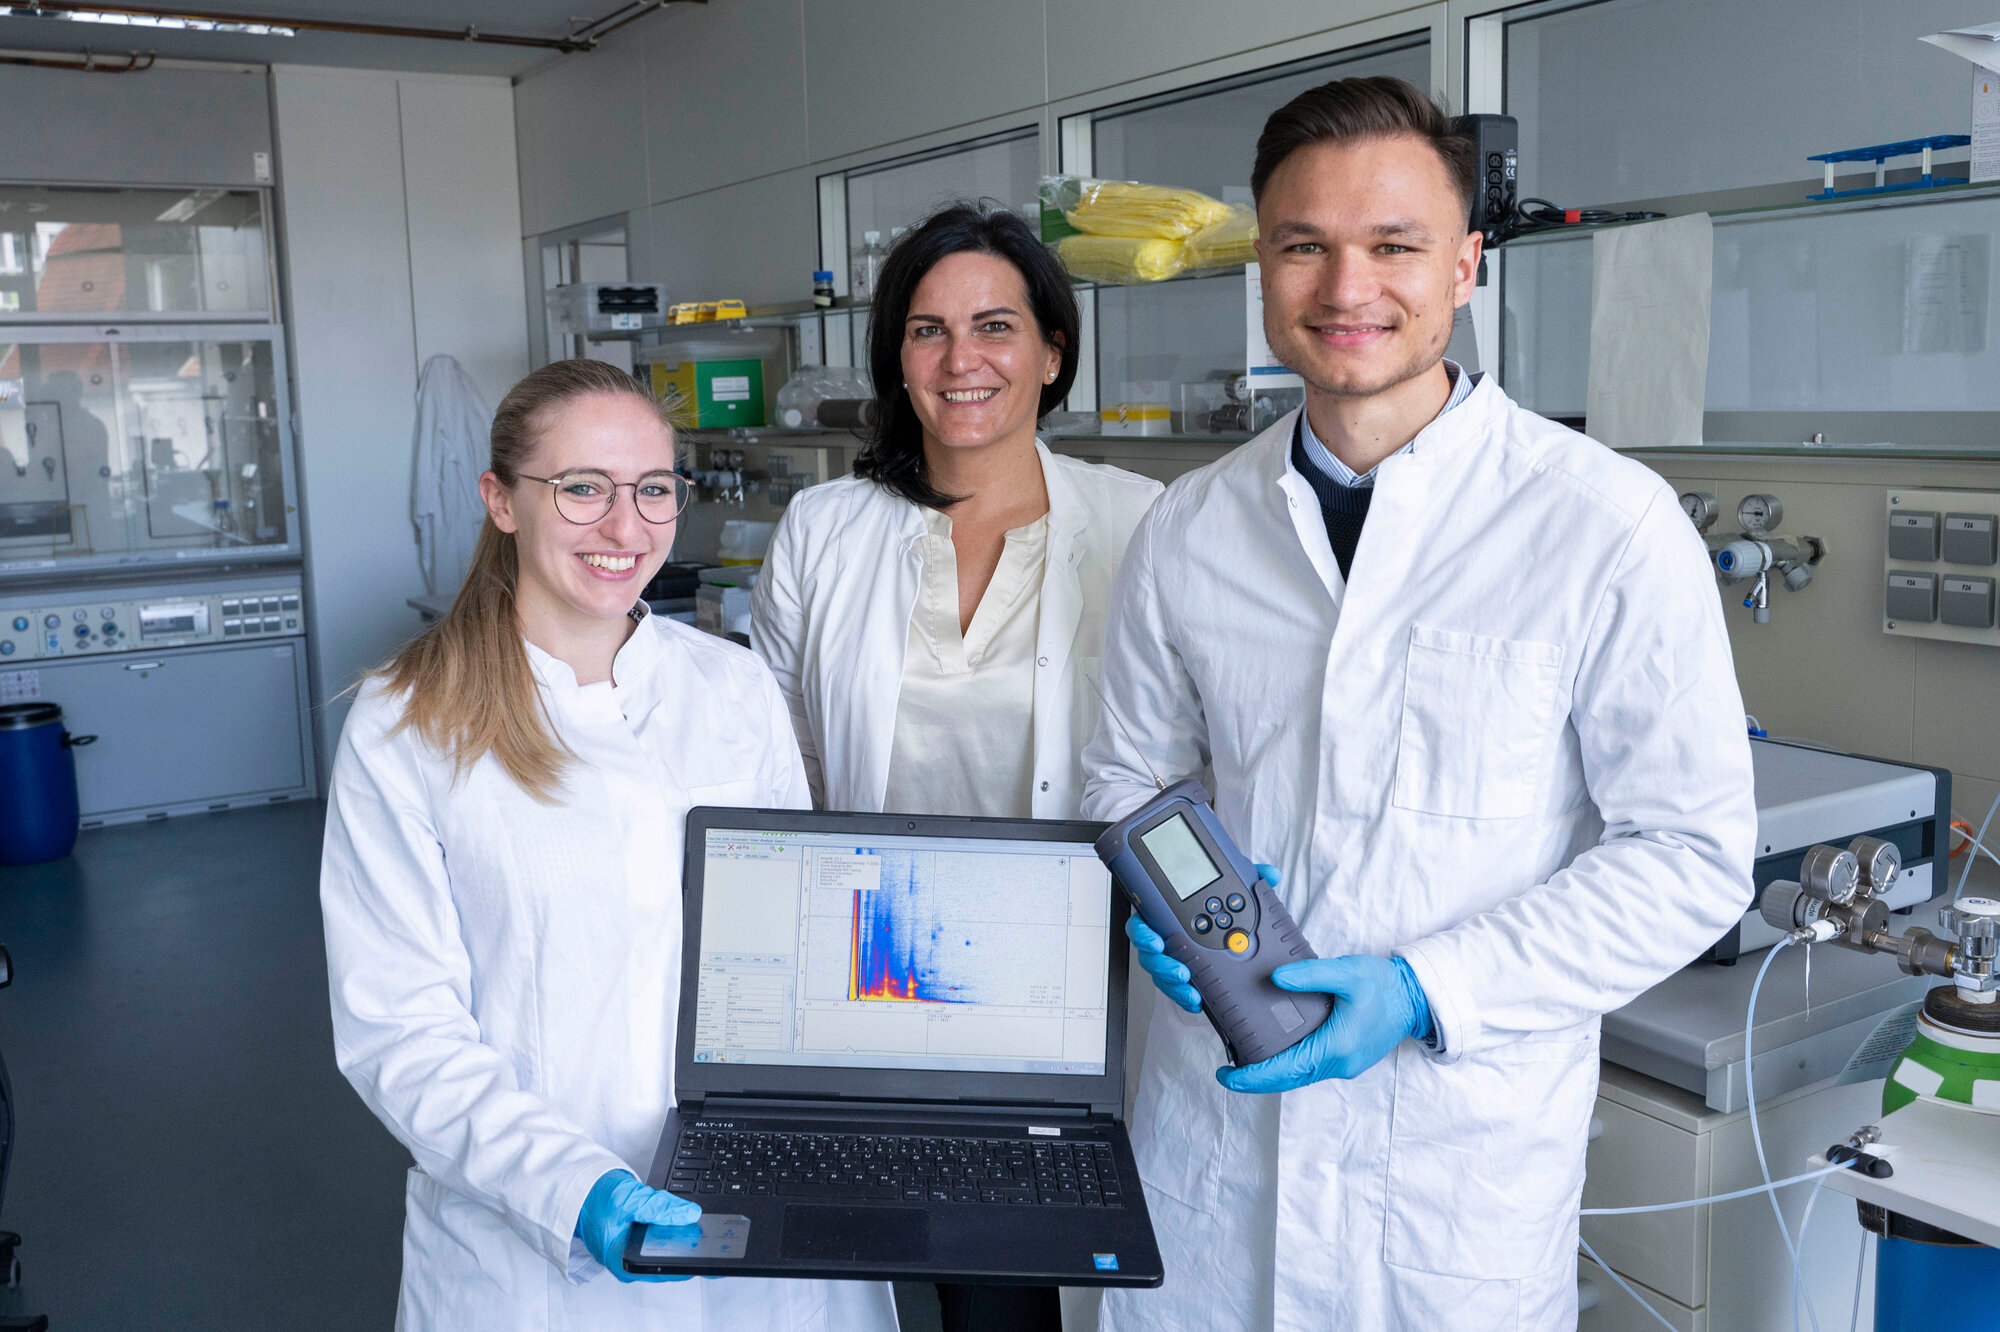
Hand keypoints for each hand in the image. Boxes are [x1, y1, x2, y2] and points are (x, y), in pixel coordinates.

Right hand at [575, 1170, 698, 1281]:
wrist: (580, 1188)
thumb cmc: (594, 1198)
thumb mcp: (630, 1200)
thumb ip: (660, 1208)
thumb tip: (690, 1215)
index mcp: (625, 1263)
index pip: (666, 1269)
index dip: (688, 1259)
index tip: (708, 1247)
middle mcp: (630, 1263)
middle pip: (669, 1258)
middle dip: (687, 1242)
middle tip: (706, 1227)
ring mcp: (633, 1251)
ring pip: (667, 1245)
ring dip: (680, 1231)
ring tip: (693, 1218)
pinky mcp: (636, 1240)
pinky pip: (661, 1235)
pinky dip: (670, 1224)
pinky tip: (679, 1213)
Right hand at [1126, 864, 1283, 1014]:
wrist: (1238, 935)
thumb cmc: (1225, 906)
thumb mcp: (1238, 889)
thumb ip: (1250, 879)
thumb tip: (1269, 875)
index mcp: (1167, 913)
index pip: (1143, 922)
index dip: (1144, 933)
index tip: (1156, 940)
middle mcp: (1164, 937)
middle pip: (1149, 954)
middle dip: (1161, 964)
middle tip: (1180, 970)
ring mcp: (1171, 959)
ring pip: (1161, 974)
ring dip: (1173, 983)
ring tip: (1190, 989)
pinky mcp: (1181, 978)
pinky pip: (1176, 990)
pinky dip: (1185, 996)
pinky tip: (1197, 1001)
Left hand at [1217, 955, 1433, 1093]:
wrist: (1416, 997)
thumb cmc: (1385, 985)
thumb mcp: (1347, 972)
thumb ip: (1310, 974)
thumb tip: (1277, 979)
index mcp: (1336, 1046)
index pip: (1284, 1069)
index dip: (1252, 1076)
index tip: (1227, 1076)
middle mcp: (1339, 1063)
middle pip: (1288, 1079)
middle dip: (1256, 1078)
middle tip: (1227, 1070)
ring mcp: (1345, 1064)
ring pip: (1299, 1076)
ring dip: (1273, 1073)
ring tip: (1245, 1061)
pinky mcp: (1348, 1059)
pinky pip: (1311, 1069)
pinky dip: (1290, 1065)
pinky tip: (1275, 1053)